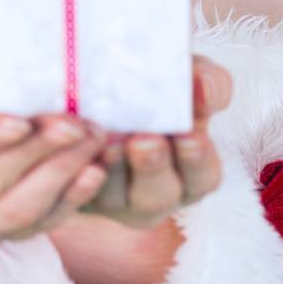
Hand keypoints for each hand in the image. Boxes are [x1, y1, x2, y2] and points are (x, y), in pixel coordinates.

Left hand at [75, 54, 232, 229]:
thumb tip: (205, 85)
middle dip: (151, 167)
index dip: (197, 159)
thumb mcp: (188, 83)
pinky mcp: (75, 194)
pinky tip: (75, 143)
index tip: (190, 136)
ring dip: (112, 169)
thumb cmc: (156, 94)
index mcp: (189, 175)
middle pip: (157, 195)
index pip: (203, 176)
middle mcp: (152, 195)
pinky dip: (75, 168)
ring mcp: (111, 200)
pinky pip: (75, 190)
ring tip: (108, 142)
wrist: (99, 93)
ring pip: (113, 196)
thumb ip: (208, 83)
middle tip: (144, 141)